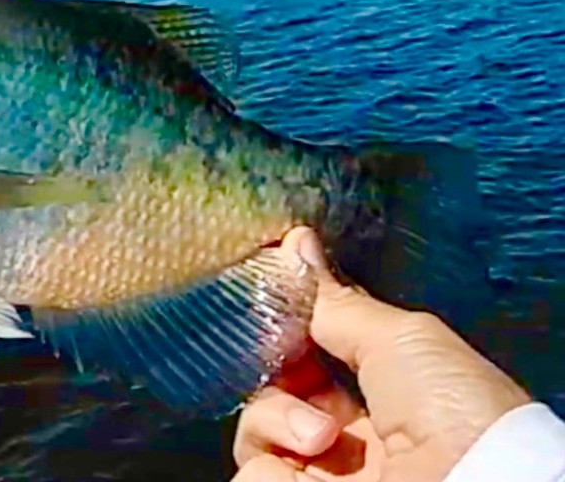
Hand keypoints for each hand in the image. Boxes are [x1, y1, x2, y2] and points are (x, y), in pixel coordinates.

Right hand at [231, 227, 531, 481]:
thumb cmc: (454, 410)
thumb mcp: (398, 335)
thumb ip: (335, 300)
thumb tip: (294, 245)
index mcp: (383, 395)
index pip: (312, 358)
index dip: (291, 332)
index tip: (281, 306)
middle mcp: (349, 438)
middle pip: (274, 388)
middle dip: (276, 368)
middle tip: (295, 363)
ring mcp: (322, 474)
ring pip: (254, 430)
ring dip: (275, 417)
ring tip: (324, 433)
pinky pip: (251, 472)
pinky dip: (269, 461)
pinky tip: (311, 457)